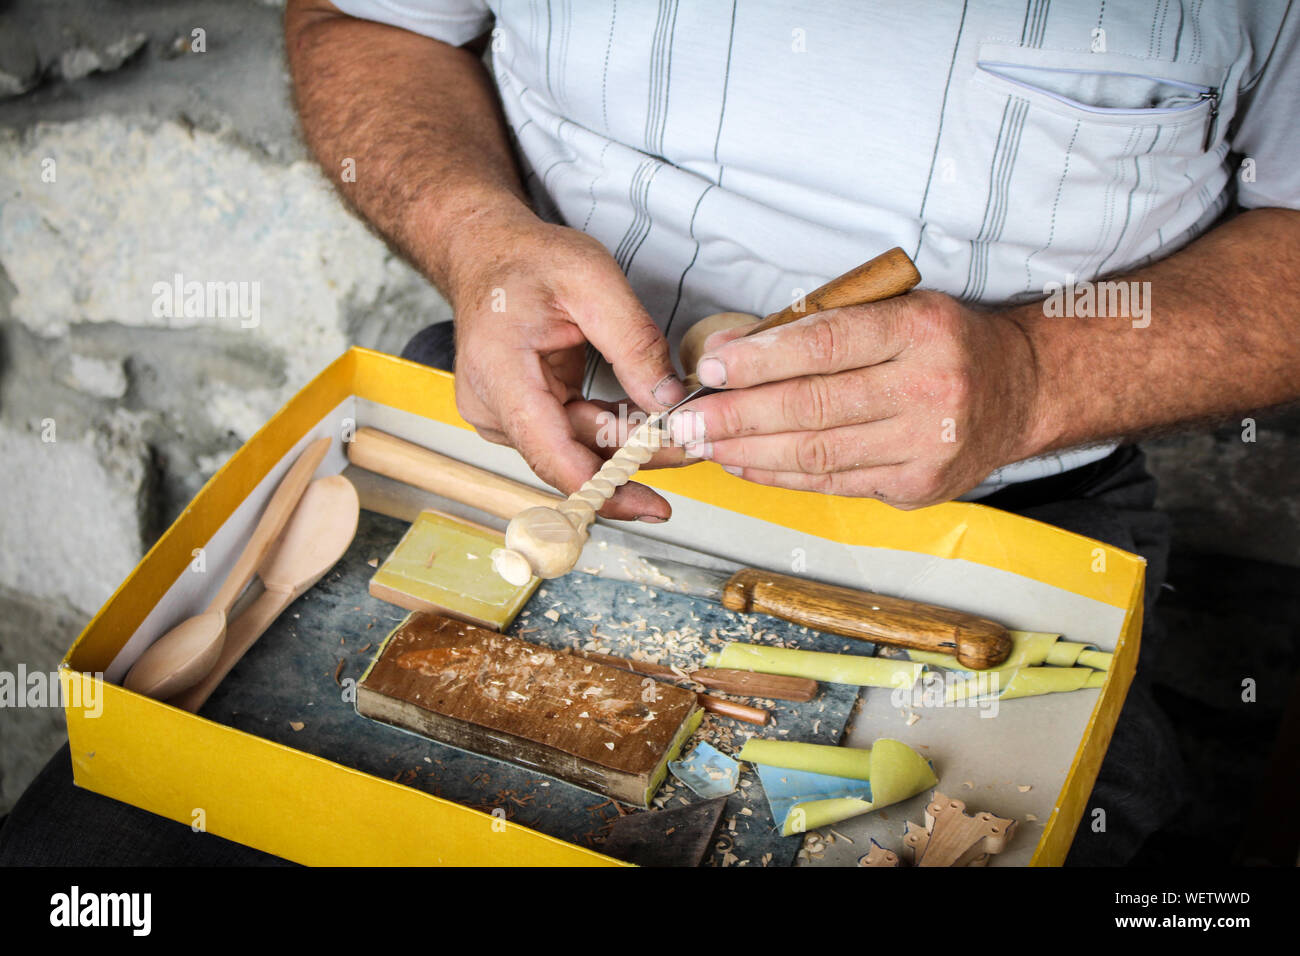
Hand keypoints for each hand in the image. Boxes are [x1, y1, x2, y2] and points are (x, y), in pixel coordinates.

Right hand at [445, 206, 688, 519]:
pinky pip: (571, 436)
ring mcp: (501, 416)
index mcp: (499, 373)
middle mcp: (492, 406)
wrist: (487, 254)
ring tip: (679, 439)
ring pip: (575, 449)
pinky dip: (610, 432)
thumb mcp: (592, 280)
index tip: (648, 506)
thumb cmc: (529, 261)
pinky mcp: (518, 417)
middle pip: (571, 455)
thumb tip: (668, 403)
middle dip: (634, 459)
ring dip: (626, 447)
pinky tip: (648, 428)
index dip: (602, 488)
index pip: (550, 453)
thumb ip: (634, 343)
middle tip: (692, 451)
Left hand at [666, 291, 1040, 508]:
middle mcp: (929, 389)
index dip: (762, 359)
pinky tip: (744, 464)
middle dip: (736, 416)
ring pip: (818, 453)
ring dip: (748, 451)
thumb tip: (730, 352)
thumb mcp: (895, 309)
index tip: (711, 368)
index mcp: (921, 330)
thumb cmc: (943, 344)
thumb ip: (818, 326)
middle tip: (684, 420)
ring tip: (702, 444)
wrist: (1021, 391)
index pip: (827, 344)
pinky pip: (834, 482)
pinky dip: (780, 475)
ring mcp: (926, 445)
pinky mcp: (919, 487)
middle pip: (813, 407)